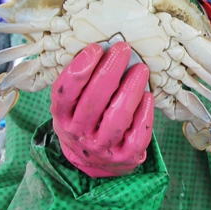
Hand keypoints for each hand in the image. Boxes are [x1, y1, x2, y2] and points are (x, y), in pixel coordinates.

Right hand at [51, 42, 153, 177]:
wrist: (93, 160)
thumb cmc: (84, 119)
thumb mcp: (72, 104)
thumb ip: (82, 82)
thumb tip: (105, 50)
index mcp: (62, 117)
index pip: (65, 92)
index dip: (80, 68)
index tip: (96, 48)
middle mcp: (79, 134)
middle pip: (94, 100)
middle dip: (110, 71)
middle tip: (123, 49)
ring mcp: (102, 148)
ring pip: (117, 117)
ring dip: (130, 89)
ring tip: (141, 69)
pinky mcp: (125, 156)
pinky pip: (137, 134)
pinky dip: (144, 113)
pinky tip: (148, 96)